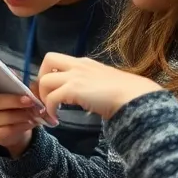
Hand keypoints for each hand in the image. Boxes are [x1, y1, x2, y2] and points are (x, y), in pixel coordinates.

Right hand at [0, 69, 42, 157]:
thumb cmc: (12, 102)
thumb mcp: (13, 90)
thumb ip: (13, 82)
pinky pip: (7, 130)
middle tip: (29, 101)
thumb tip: (15, 76)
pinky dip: (21, 126)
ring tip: (34, 113)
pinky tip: (30, 122)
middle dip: (12, 101)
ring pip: (1, 118)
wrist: (14, 126)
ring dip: (20, 115)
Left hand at [37, 53, 160, 120]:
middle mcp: (78, 65)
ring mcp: (75, 76)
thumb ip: (91, 84)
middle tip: (46, 94)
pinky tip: (55, 117)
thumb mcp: (105, 82)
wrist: (136, 97)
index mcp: (86, 63)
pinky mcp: (74, 89)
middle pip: (48, 60)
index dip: (50, 72)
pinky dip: (49, 108)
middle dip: (42, 77)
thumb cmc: (126, 93)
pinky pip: (51, 98)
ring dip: (44, 96)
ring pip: (45, 80)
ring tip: (49, 109)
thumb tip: (87, 98)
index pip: (59, 59)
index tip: (52, 88)